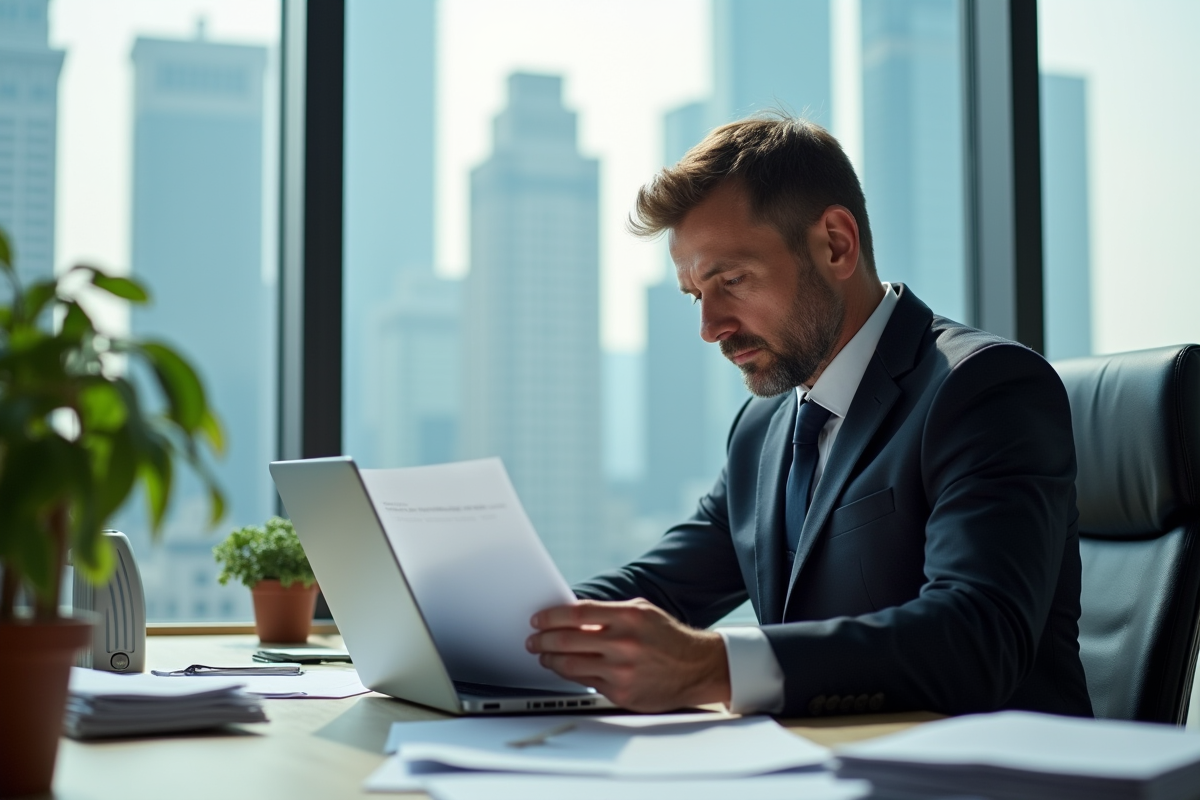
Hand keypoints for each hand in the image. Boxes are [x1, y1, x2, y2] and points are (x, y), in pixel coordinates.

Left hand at [526, 598, 730, 711]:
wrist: (696, 667)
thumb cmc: (666, 637)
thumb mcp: (642, 612)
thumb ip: (608, 613)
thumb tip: (571, 616)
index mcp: (628, 617)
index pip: (577, 613)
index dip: (551, 616)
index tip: (538, 619)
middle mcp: (624, 643)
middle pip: (567, 640)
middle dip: (543, 640)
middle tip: (533, 640)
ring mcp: (622, 670)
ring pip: (570, 665)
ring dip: (551, 659)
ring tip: (544, 655)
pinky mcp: (621, 692)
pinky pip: (585, 682)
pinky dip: (570, 674)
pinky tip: (565, 668)